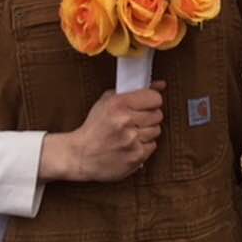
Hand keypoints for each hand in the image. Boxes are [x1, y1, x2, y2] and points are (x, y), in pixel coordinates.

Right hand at [39, 81, 165, 182]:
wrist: (80, 155)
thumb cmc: (94, 127)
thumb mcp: (108, 101)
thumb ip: (134, 90)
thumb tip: (160, 84)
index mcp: (119, 104)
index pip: (155, 98)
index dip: (151, 101)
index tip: (146, 104)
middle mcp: (126, 121)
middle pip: (157, 114)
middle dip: (149, 117)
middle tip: (136, 120)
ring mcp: (132, 140)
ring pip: (157, 130)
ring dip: (147, 131)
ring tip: (131, 133)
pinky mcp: (136, 156)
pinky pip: (153, 145)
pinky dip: (144, 145)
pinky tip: (131, 144)